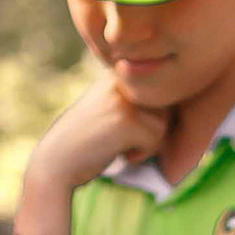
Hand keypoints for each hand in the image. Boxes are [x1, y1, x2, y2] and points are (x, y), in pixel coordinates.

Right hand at [27, 76, 170, 197]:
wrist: (56, 161)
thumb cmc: (86, 140)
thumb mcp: (108, 108)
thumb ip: (135, 99)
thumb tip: (179, 98)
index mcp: (116, 73)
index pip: (158, 92)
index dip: (150, 117)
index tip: (124, 128)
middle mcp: (120, 79)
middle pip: (165, 107)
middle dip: (151, 130)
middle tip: (122, 139)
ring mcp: (122, 98)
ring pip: (163, 124)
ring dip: (147, 143)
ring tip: (119, 144)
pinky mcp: (126, 119)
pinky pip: (155, 140)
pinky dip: (141, 154)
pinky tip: (118, 153)